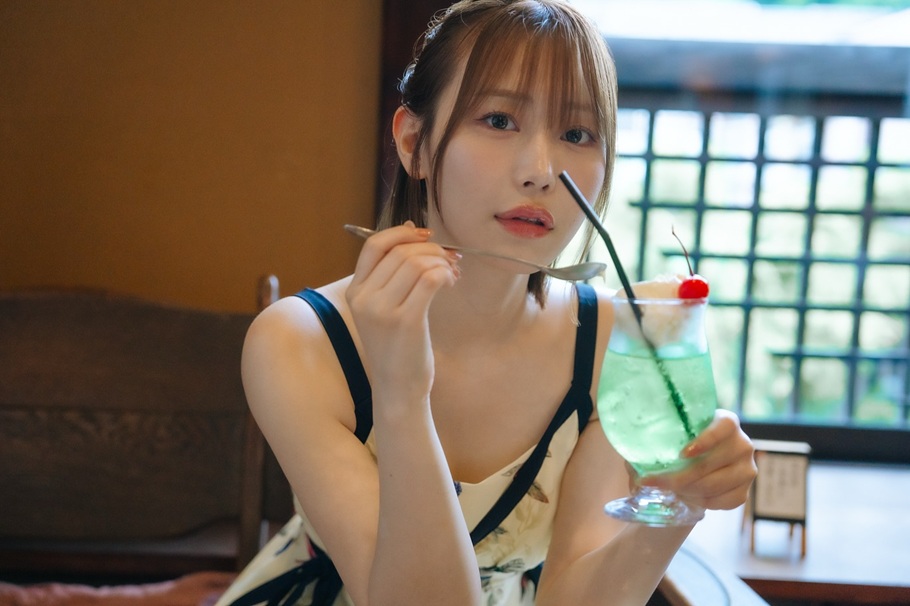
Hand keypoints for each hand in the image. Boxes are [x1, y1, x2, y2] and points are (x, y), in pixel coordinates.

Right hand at [346, 222, 459, 406]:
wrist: (398, 388)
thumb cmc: (396, 347)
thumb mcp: (385, 307)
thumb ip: (393, 271)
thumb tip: (411, 228)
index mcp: (355, 292)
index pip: (374, 245)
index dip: (402, 233)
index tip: (425, 235)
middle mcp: (364, 299)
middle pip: (401, 252)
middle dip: (431, 248)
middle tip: (450, 259)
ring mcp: (383, 310)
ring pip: (417, 263)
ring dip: (441, 261)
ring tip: (451, 274)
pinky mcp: (405, 321)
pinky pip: (430, 279)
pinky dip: (445, 274)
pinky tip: (450, 283)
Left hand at [641, 409, 756, 510]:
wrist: (702, 461)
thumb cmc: (682, 442)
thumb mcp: (671, 434)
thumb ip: (653, 442)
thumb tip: (634, 467)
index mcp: (727, 422)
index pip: (724, 427)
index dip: (705, 440)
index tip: (681, 454)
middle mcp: (742, 444)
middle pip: (710, 464)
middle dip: (678, 477)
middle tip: (652, 482)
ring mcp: (747, 470)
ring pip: (713, 486)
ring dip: (685, 490)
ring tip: (669, 487)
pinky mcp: (744, 492)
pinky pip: (719, 502)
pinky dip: (698, 502)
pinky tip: (686, 494)